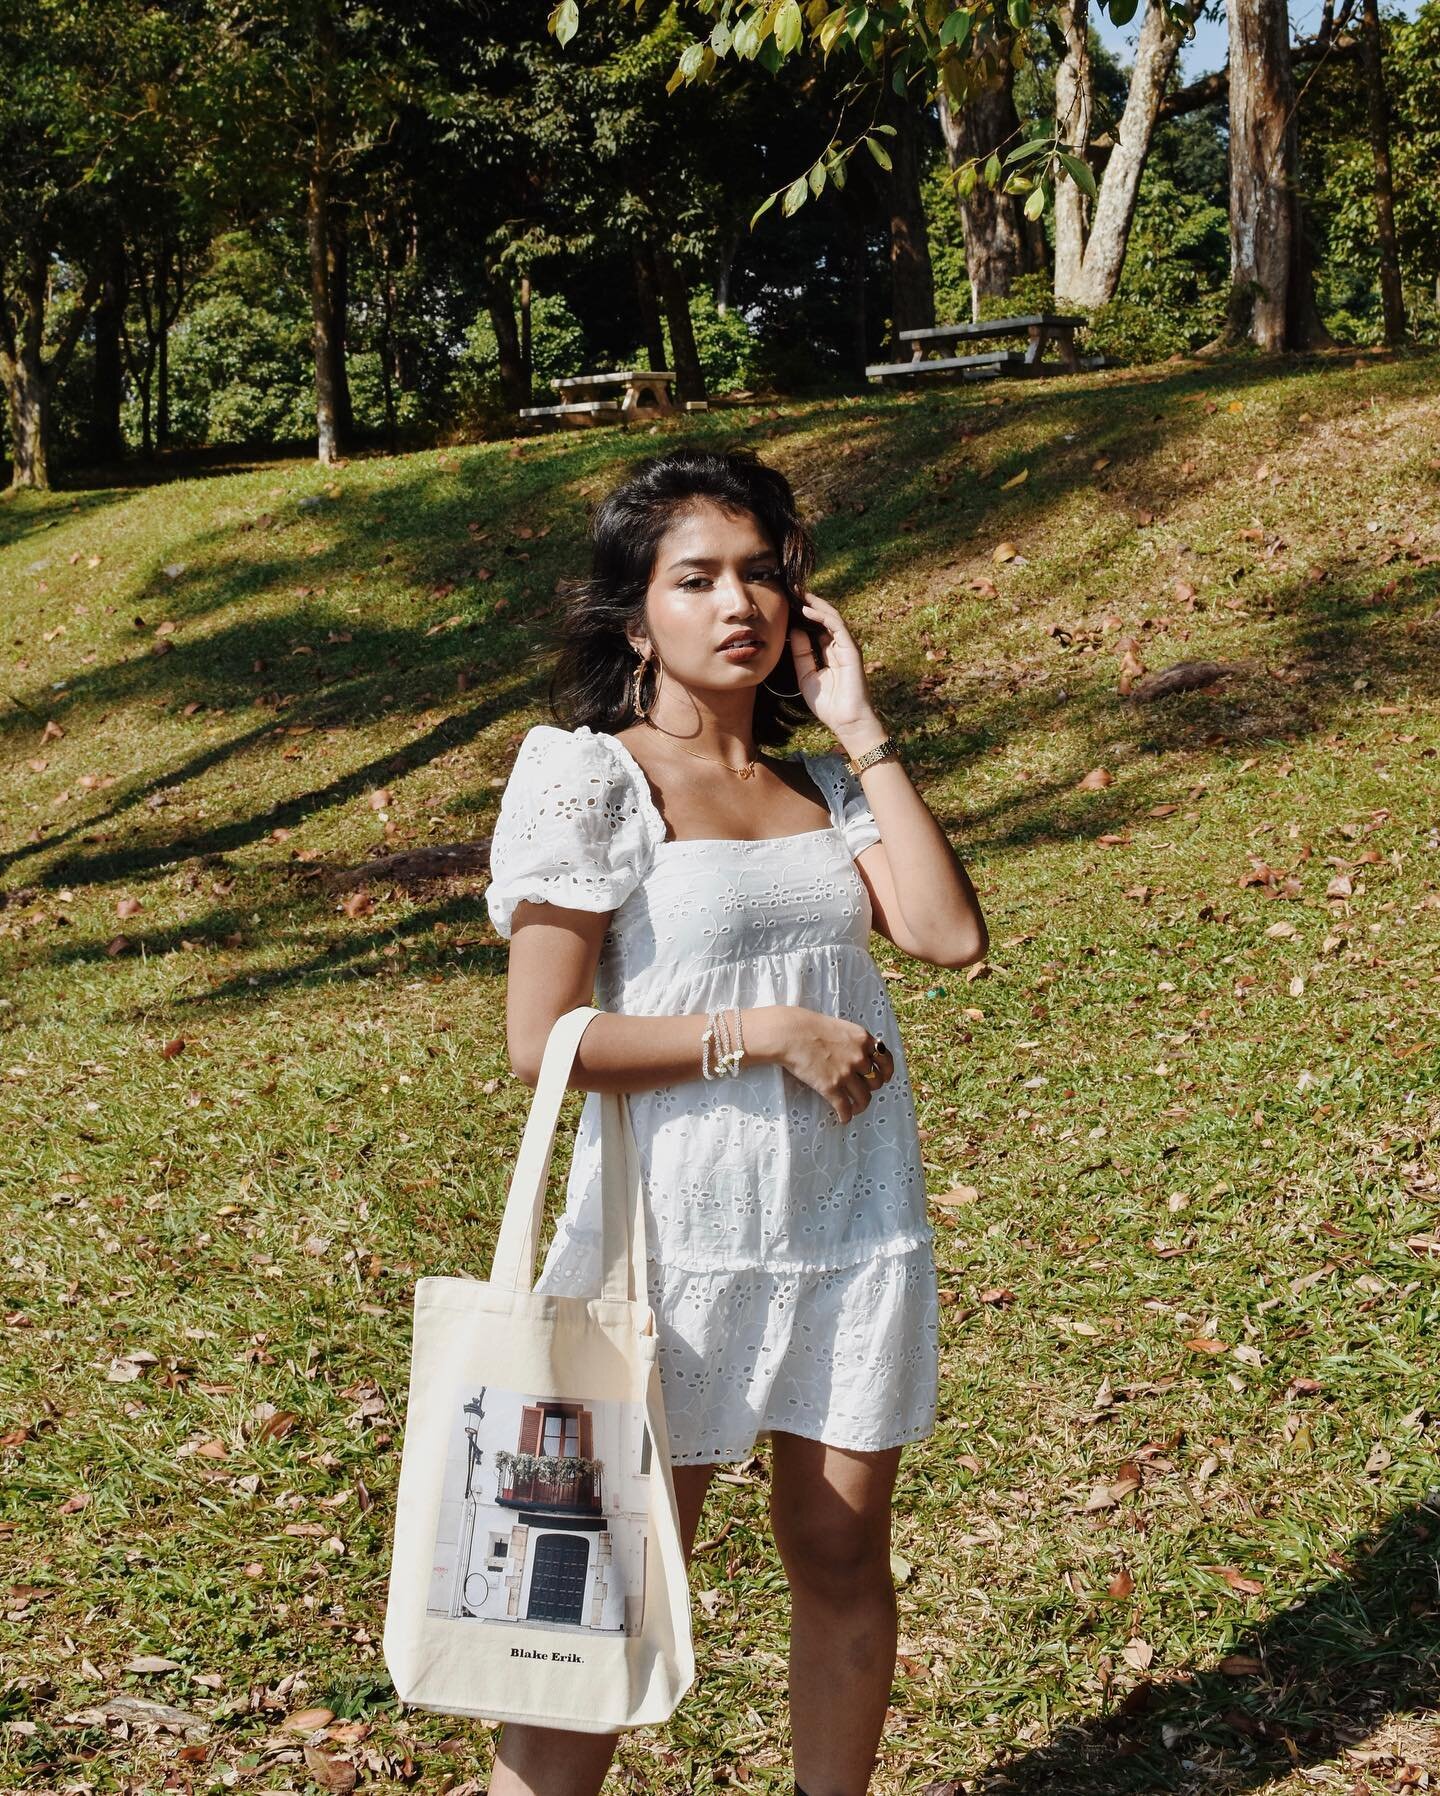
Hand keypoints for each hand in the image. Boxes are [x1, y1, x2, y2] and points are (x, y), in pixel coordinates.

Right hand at [758, 1005, 894, 1124]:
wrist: (790, 1033)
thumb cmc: (810, 1027)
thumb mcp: (841, 1027)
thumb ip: (854, 1041)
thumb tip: (860, 1057)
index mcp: (863, 1040)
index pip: (886, 1060)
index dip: (887, 1072)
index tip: (884, 1078)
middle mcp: (859, 1057)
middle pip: (875, 1081)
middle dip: (870, 1088)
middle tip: (861, 1090)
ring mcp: (846, 1073)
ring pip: (864, 1098)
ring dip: (860, 1106)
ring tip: (854, 1108)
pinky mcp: (831, 1087)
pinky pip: (845, 1108)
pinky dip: (846, 1116)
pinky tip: (843, 1119)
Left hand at [787, 591, 882, 743]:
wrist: (846, 721)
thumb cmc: (828, 703)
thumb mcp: (806, 675)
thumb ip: (800, 653)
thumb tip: (794, 630)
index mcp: (827, 653)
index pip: (814, 627)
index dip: (801, 615)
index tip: (785, 604)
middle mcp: (838, 646)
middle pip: (823, 618)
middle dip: (808, 603)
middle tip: (790, 589)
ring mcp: (845, 646)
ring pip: (831, 617)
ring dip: (814, 603)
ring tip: (797, 592)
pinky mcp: (851, 648)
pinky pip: (836, 626)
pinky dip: (822, 615)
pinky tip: (807, 609)